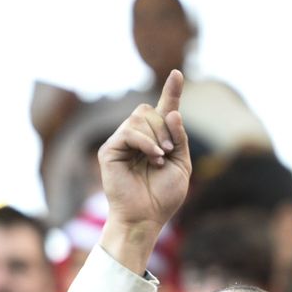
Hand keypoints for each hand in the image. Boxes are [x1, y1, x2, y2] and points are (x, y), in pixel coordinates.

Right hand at [96, 69, 189, 266]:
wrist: (146, 217)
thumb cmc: (163, 197)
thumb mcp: (182, 165)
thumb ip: (179, 139)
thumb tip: (172, 112)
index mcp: (156, 139)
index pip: (163, 110)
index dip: (171, 91)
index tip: (178, 74)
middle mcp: (137, 137)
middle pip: (149, 110)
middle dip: (164, 127)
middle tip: (169, 151)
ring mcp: (121, 142)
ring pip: (140, 117)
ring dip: (156, 136)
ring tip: (160, 159)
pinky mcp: (110, 150)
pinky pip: (129, 132)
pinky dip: (145, 143)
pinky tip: (153, 158)